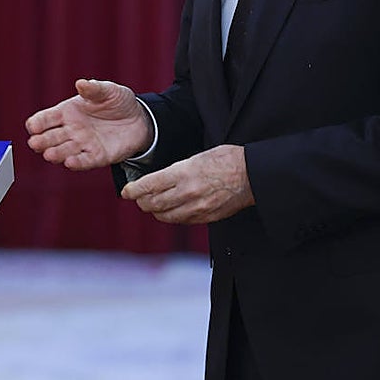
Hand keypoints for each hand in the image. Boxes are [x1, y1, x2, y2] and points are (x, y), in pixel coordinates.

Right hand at [26, 79, 152, 169]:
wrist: (140, 119)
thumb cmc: (118, 102)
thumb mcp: (108, 91)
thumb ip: (94, 89)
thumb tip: (80, 83)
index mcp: (67, 112)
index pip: (46, 118)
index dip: (38, 122)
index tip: (33, 126)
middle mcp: (71, 130)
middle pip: (51, 137)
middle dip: (42, 141)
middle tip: (35, 143)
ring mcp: (83, 144)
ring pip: (64, 151)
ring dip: (56, 154)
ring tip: (49, 155)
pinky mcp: (97, 156)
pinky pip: (85, 161)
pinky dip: (77, 163)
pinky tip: (69, 163)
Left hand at [120, 144, 253, 223]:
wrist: (253, 174)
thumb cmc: (226, 159)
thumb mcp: (196, 157)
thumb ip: (175, 171)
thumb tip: (158, 180)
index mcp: (183, 173)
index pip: (148, 186)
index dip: (133, 190)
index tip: (126, 191)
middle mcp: (187, 193)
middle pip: (153, 204)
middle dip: (142, 202)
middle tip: (138, 198)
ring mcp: (197, 208)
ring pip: (165, 216)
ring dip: (155, 211)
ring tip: (152, 205)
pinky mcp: (207, 218)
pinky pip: (181, 221)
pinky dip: (172, 216)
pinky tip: (171, 210)